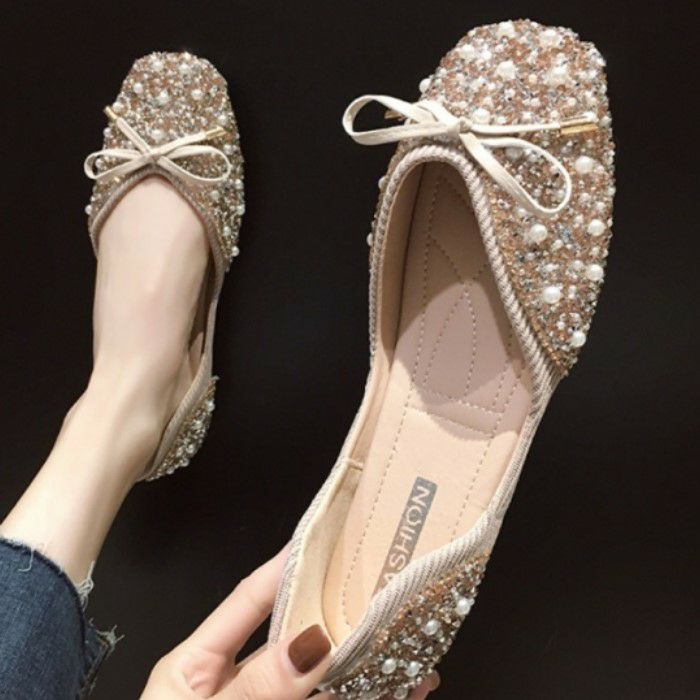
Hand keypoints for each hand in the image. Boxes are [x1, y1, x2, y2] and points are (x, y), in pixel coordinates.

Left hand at [141, 548, 439, 698]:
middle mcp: (237, 685)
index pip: (249, 601)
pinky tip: (399, 688)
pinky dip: (366, 697)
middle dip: (337, 613)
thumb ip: (257, 689)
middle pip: (295, 637)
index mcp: (196, 667)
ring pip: (323, 680)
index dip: (286, 566)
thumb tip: (308, 643)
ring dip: (365, 662)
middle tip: (381, 590)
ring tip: (407, 643)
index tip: (323, 537)